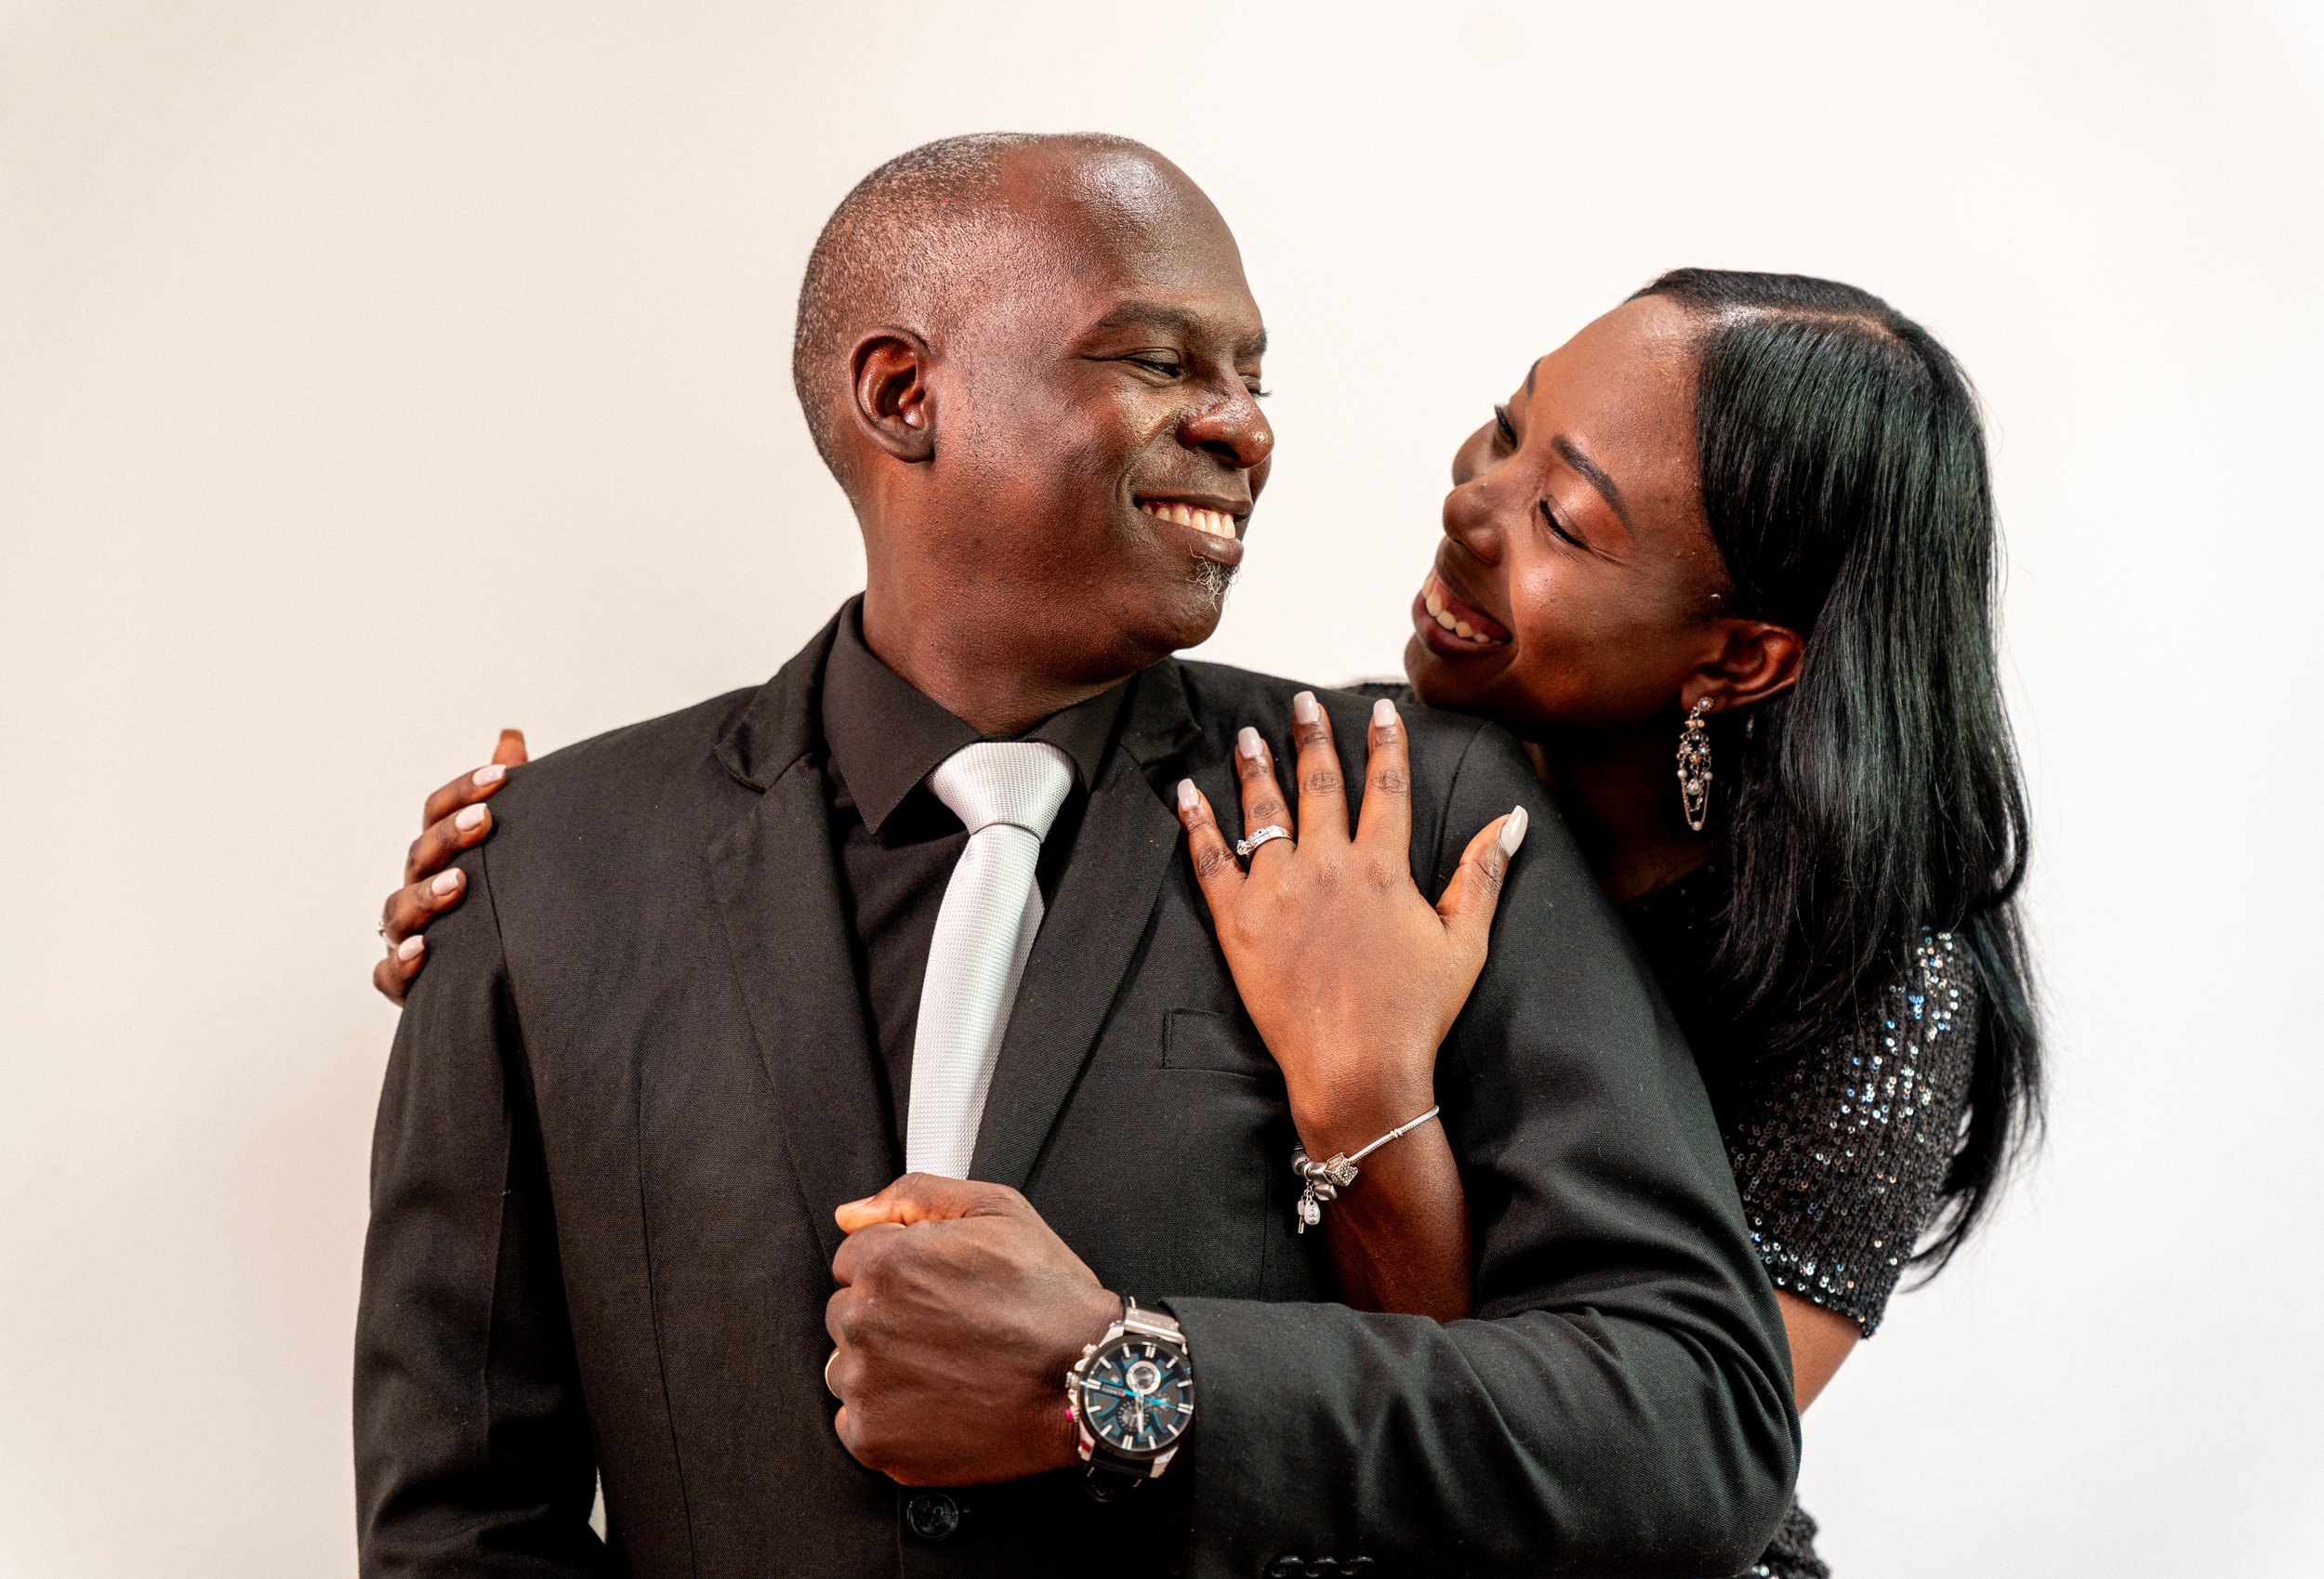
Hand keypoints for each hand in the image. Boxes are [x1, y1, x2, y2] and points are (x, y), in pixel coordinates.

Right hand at [373, 729, 527, 1002]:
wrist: (501, 977)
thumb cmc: (498, 903)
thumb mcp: (508, 848)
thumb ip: (507, 795)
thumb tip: (509, 736)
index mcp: (439, 855)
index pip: (438, 813)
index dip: (465, 790)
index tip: (503, 774)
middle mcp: (417, 890)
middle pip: (420, 855)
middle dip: (450, 836)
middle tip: (485, 820)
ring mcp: (406, 935)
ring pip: (399, 911)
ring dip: (427, 895)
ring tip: (459, 885)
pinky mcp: (407, 983)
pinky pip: (390, 973)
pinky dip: (402, 963)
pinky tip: (424, 951)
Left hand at [826, 1175, 1119, 1485]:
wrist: (1086, 1382)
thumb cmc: (1049, 1298)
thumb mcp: (998, 1211)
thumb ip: (915, 1195)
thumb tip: (851, 1212)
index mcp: (886, 1262)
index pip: (853, 1259)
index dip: (901, 1270)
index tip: (938, 1290)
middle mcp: (865, 1322)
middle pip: (848, 1313)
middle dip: (888, 1316)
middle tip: (950, 1329)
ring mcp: (866, 1386)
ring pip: (847, 1367)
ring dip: (882, 1366)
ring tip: (946, 1368)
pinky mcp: (875, 1439)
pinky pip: (856, 1421)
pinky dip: (889, 1416)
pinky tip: (938, 1403)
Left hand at [1175, 694, 1525, 1157]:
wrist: (1356, 1070)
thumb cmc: (1413, 1015)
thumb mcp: (1464, 942)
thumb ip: (1483, 874)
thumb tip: (1513, 819)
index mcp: (1382, 868)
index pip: (1385, 788)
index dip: (1384, 745)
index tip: (1379, 710)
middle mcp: (1328, 866)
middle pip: (1319, 785)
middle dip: (1312, 737)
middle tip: (1302, 703)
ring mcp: (1278, 891)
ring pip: (1264, 811)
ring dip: (1256, 767)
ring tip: (1249, 735)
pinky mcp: (1238, 923)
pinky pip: (1211, 860)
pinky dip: (1197, 823)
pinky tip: (1188, 792)